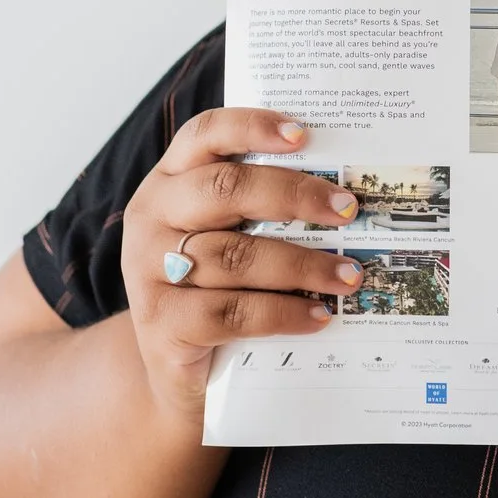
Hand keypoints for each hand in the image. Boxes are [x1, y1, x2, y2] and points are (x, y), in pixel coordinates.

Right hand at [117, 108, 362, 419]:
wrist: (175, 371)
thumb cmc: (215, 290)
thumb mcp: (227, 237)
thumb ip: (262, 209)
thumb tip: (342, 193)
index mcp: (170, 182)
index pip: (204, 135)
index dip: (252, 127)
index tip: (303, 133)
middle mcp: (152, 217)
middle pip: (224, 190)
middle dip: (294, 195)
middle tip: (348, 210)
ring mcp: (149, 271)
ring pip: (234, 255)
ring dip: (302, 264)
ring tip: (348, 275)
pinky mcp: (161, 324)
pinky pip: (231, 311)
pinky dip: (282, 313)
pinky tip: (318, 315)